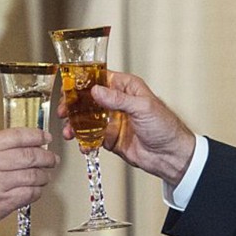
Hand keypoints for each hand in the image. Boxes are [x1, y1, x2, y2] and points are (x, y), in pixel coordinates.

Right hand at [0, 128, 58, 232]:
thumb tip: (25, 142)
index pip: (17, 136)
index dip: (36, 135)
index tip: (46, 137)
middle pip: (30, 156)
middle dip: (46, 157)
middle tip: (52, 158)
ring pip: (33, 176)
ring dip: (44, 175)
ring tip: (46, 174)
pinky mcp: (3, 203)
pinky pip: (29, 194)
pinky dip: (37, 191)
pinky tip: (36, 189)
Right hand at [58, 70, 194, 184]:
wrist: (171, 156)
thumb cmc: (165, 127)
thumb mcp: (142, 108)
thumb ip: (118, 99)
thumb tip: (97, 91)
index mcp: (127, 88)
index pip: (100, 79)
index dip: (83, 82)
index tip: (69, 88)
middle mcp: (118, 102)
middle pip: (89, 99)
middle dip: (74, 105)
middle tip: (64, 111)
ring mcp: (113, 120)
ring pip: (87, 119)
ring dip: (75, 124)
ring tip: (69, 131)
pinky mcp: (110, 138)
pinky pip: (92, 137)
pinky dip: (84, 141)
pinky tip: (82, 144)